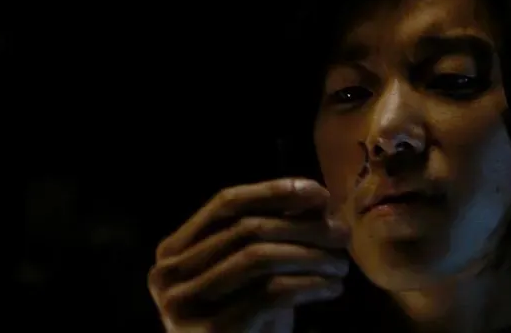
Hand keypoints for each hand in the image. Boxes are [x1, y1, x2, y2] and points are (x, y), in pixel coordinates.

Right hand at [148, 178, 349, 332]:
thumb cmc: (247, 315)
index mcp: (172, 250)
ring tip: (341, 264)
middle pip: (246, 229)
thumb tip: (317, 197)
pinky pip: (271, 294)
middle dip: (303, 227)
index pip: (224, 203)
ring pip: (258, 258)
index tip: (320, 194)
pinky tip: (332, 287)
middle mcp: (168, 274)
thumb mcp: (255, 269)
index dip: (273, 191)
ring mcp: (183, 304)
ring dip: (310, 256)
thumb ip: (274, 229)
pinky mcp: (211, 331)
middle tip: (343, 234)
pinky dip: (309, 285)